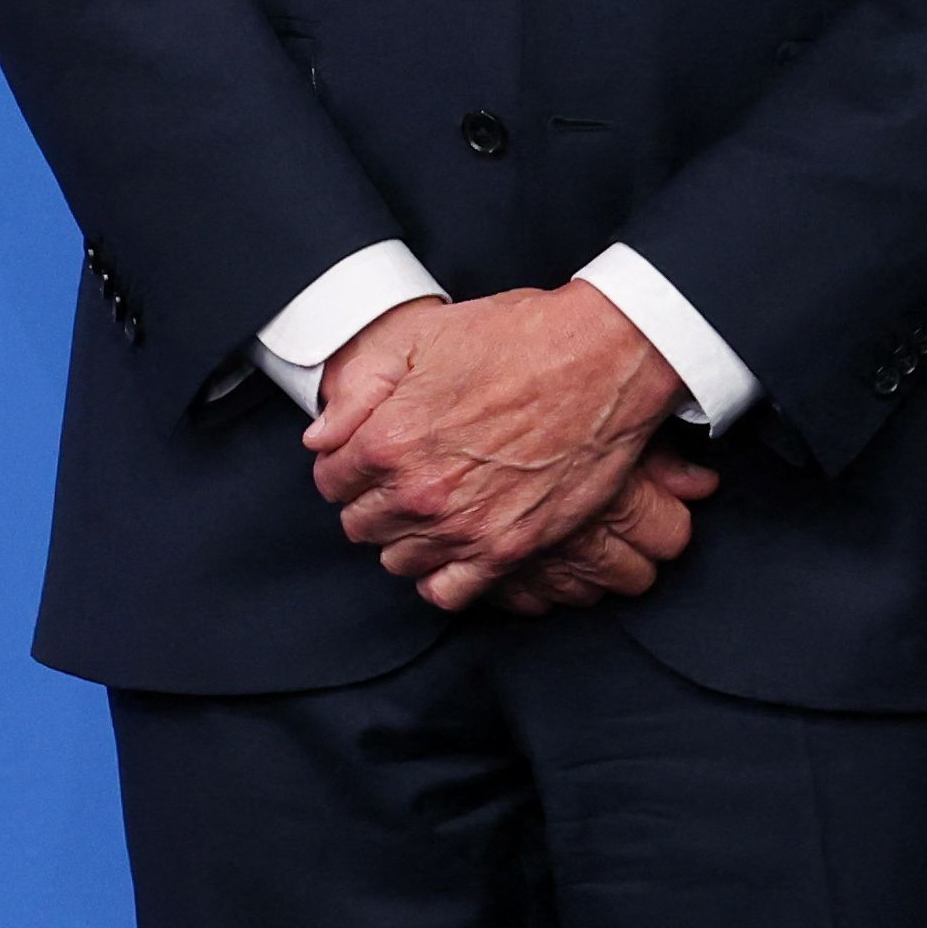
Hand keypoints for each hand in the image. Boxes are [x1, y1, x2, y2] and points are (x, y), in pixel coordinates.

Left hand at [304, 283, 688, 613]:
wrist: (606, 356)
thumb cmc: (520, 337)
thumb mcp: (423, 335)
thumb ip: (356, 387)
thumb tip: (320, 435)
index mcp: (388, 440)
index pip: (331, 479)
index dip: (350, 461)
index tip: (374, 449)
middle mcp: (418, 493)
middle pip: (361, 523)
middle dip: (376, 497)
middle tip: (410, 471)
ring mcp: (464, 526)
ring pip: (398, 558)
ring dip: (408, 534)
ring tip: (437, 503)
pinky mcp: (510, 547)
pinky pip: (446, 592)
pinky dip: (442, 575)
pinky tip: (454, 544)